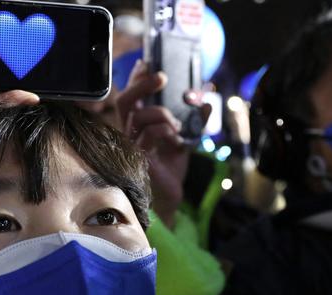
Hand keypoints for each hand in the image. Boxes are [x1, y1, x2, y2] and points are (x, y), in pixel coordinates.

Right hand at [115, 60, 187, 228]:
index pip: (132, 94)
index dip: (136, 77)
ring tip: (175, 123)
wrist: (171, 196)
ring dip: (161, 113)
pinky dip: (165, 131)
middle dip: (142, 84)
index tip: (147, 62)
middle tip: (162, 77)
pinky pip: (149, 135)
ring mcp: (131, 144)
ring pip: (137, 115)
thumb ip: (194, 119)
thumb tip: (206, 101)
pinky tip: (175, 139)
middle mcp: (130, 131)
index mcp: (138, 123)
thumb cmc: (171, 167)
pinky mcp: (137, 158)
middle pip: (125, 100)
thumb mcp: (186, 138)